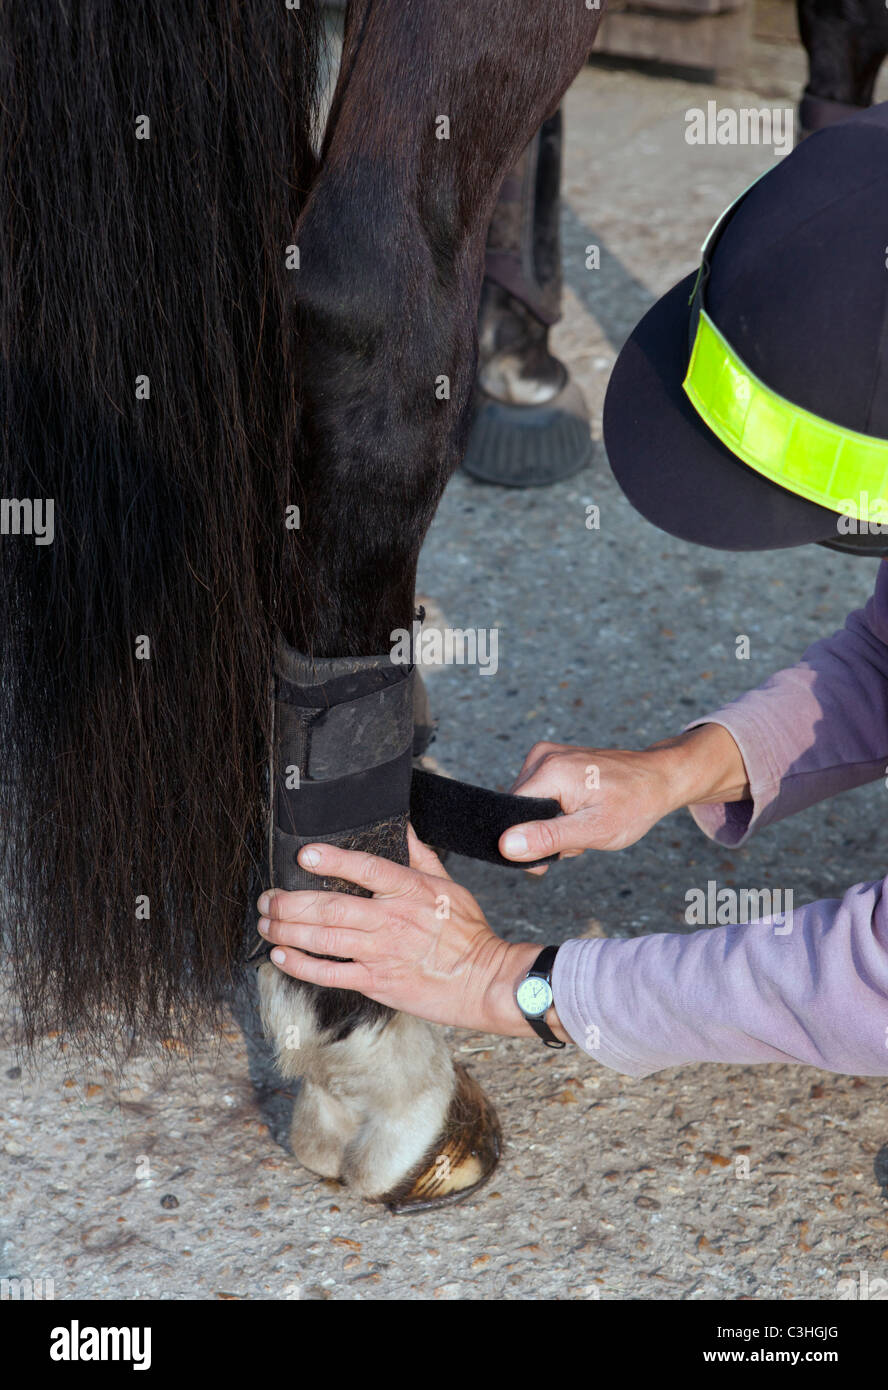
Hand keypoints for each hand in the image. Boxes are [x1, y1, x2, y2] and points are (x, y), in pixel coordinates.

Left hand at [256, 827, 554, 1037]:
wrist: (483, 981)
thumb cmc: (468, 933)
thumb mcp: (449, 885)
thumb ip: (420, 855)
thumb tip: (403, 826)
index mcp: (409, 891)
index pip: (367, 868)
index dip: (333, 860)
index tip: (304, 855)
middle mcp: (391, 920)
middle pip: (331, 907)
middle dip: (291, 903)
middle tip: (268, 898)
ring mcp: (382, 953)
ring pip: (323, 940)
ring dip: (287, 931)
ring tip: (266, 923)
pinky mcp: (376, 983)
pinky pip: (330, 974)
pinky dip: (301, 965)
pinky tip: (281, 955)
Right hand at [500, 723, 749, 872]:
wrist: (660, 778)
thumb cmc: (634, 804)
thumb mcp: (593, 830)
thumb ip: (548, 837)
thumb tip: (505, 845)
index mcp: (549, 771)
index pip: (509, 815)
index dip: (526, 841)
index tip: (558, 851)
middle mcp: (542, 756)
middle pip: (518, 811)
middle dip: (544, 833)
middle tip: (580, 835)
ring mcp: (546, 755)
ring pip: (528, 806)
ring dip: (551, 824)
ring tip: (585, 822)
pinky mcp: (552, 759)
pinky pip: (539, 795)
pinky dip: (556, 811)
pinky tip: (581, 811)